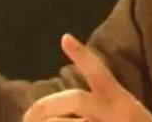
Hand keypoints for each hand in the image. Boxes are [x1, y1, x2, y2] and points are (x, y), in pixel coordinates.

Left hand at [23, 34, 151, 121]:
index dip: (82, 56)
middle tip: (27, 117)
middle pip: (75, 99)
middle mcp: (115, 115)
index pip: (101, 73)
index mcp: (122, 103)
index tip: (65, 38)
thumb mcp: (125, 118)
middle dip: (44, 105)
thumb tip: (56, 118)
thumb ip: (96, 113)